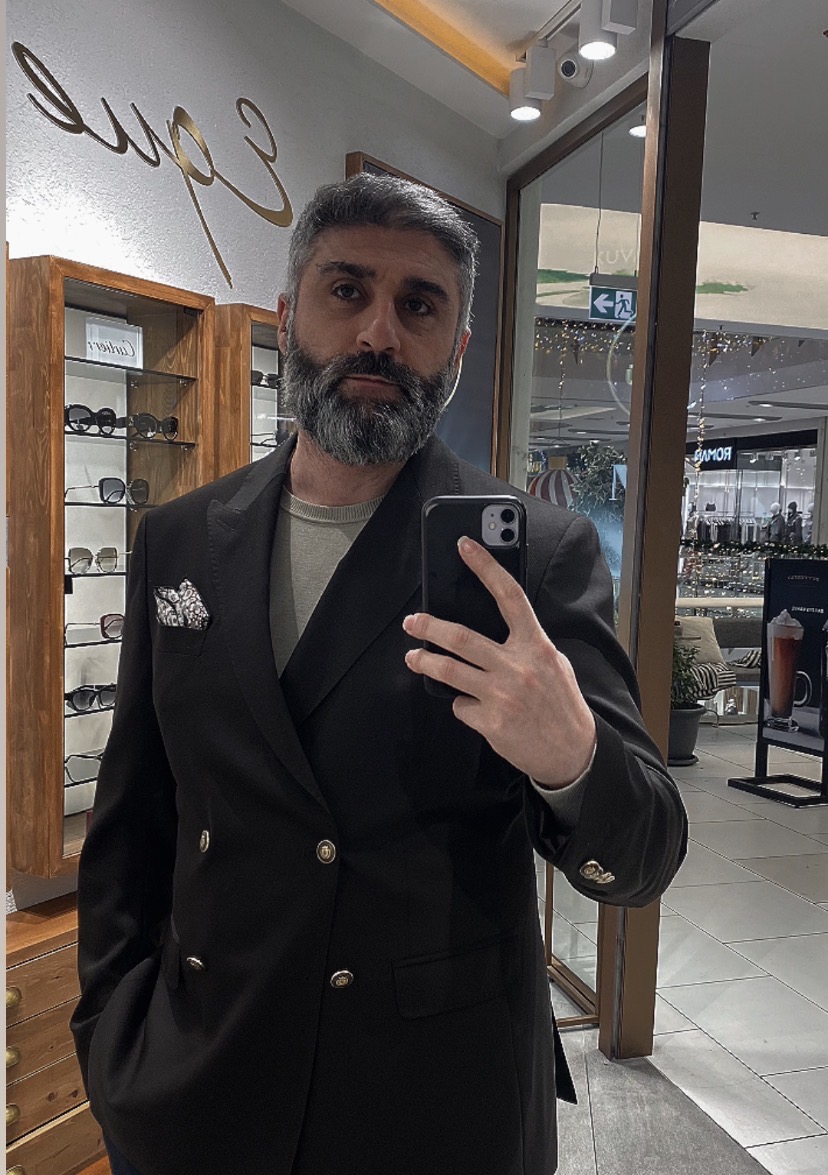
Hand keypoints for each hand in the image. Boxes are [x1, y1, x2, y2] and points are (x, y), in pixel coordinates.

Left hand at [403, 537, 595, 788]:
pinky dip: (462, 704)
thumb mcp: (553, 663)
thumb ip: (525, 644)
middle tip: (412, 621)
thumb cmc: (561, 704)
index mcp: (535, 645)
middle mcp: (517, 666)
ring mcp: (501, 695)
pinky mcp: (490, 721)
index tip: (465, 546)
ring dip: (424, 662)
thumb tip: (493, 629)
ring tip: (413, 657)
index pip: (509, 596)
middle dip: (429, 626)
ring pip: (449, 671)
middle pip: (461, 637)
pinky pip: (461, 706)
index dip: (485, 567)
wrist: (573, 752)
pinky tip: (473, 708)